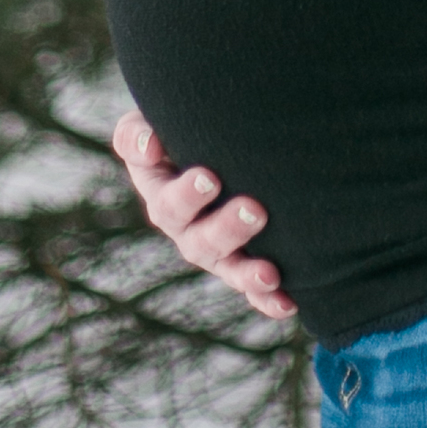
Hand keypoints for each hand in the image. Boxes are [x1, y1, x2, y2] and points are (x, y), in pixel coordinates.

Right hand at [112, 109, 296, 320]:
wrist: (214, 143)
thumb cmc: (179, 130)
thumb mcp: (150, 125)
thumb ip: (139, 133)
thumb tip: (149, 144)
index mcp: (162, 196)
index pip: (168, 202)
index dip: (186, 196)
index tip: (210, 178)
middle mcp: (187, 230)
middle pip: (200, 241)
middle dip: (226, 229)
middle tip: (254, 209)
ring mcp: (216, 252)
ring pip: (228, 268)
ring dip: (247, 273)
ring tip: (269, 271)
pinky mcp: (242, 265)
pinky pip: (254, 291)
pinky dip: (267, 299)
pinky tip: (287, 302)